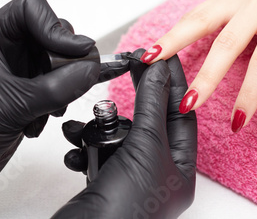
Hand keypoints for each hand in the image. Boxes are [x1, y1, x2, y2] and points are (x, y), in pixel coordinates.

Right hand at [54, 50, 197, 218]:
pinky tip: (75, 149)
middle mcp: (157, 172)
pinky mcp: (103, 180)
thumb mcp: (145, 147)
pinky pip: (96, 151)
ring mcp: (129, 177)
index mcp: (179, 168)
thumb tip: (159, 70)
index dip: (171, 82)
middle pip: (149, 121)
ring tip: (87, 125)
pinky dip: (84, 146)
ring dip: (99, 127)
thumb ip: (151, 105)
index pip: (181, 112)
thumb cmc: (124, 210)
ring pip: (118, 135)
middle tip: (131, 64)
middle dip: (135, 99)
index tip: (162, 54)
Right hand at [140, 0, 256, 132]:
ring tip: (151, 62)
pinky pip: (195, 11)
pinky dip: (175, 29)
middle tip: (189, 104)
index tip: (239, 119)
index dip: (251, 93)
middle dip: (207, 78)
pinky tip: (158, 44)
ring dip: (174, 43)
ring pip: (200, 21)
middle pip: (227, 44)